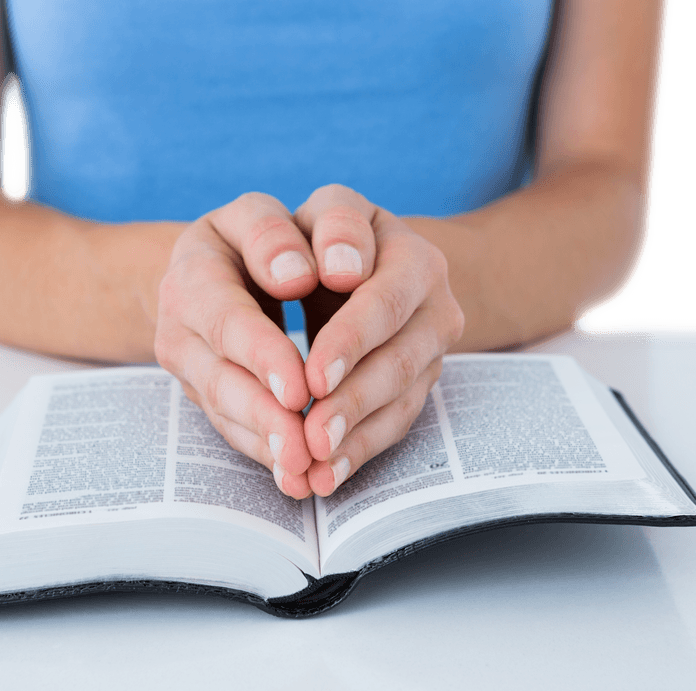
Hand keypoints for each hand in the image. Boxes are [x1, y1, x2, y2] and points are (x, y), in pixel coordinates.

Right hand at [154, 193, 318, 497]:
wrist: (220, 264)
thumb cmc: (264, 237)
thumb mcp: (266, 215)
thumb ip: (279, 235)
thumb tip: (299, 275)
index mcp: (198, 260)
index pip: (228, 313)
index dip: (263, 354)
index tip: (301, 389)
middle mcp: (180, 314)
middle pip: (219, 373)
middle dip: (264, 413)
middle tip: (303, 449)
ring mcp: (187, 359)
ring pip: (224, 408)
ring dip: (266, 442)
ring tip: (303, 472)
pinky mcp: (205, 390)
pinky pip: (232, 427)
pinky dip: (266, 452)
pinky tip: (296, 475)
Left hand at [294, 185, 464, 496]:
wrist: (312, 260)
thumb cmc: (277, 245)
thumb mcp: (265, 222)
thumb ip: (273, 238)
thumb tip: (302, 276)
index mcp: (385, 236)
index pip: (377, 291)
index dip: (349, 338)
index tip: (313, 379)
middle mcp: (424, 278)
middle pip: (398, 351)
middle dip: (353, 397)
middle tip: (313, 435)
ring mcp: (430, 328)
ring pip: (402, 390)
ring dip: (357, 430)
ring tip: (317, 462)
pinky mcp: (420, 369)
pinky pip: (397, 416)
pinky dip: (360, 448)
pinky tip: (328, 473)